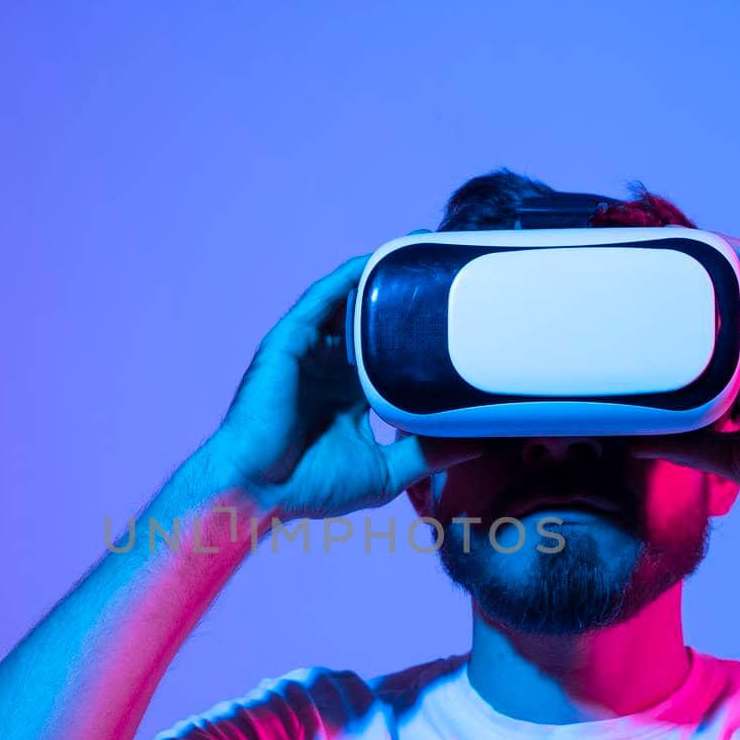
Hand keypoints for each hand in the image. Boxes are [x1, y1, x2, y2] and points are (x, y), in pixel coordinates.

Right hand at [202, 255, 481, 520]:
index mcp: (351, 398)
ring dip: (379, 278)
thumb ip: (431, 453)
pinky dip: (346, 279)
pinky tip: (373, 262)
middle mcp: (331, 370)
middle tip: (444, 269)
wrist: (256, 489)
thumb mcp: (386, 471)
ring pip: (349, 304)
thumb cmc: (308, 486)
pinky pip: (320, 300)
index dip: (420, 339)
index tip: (458, 319)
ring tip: (416, 250)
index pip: (393, 358)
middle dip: (404, 298)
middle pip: (374, 323)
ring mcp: (309, 353)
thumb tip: (482, 442)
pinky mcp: (289, 342)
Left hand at [632, 237, 739, 491]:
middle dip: (707, 284)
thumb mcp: (731, 451)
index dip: (701, 320)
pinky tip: (718, 244)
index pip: (731, 333)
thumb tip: (640, 443)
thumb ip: (687, 445)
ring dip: (721, 262)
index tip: (662, 312)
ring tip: (682, 245)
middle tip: (664, 268)